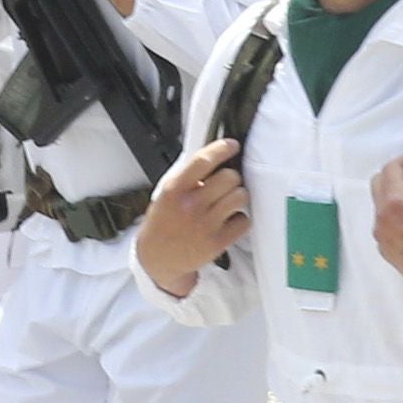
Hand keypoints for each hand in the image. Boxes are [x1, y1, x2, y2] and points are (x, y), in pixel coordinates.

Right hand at [138, 136, 249, 298]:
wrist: (157, 258)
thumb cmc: (164, 222)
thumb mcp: (166, 193)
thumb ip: (188, 176)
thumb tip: (215, 155)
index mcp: (175, 189)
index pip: (203, 160)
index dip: (222, 148)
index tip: (232, 145)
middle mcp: (191, 205)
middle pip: (230, 177)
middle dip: (231, 178)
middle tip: (226, 185)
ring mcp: (205, 225)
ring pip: (241, 196)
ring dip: (238, 197)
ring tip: (227, 202)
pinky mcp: (217, 242)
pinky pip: (244, 221)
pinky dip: (240, 220)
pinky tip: (228, 221)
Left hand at [372, 150, 402, 322]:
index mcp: (396, 204)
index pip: (390, 169)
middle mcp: (382, 219)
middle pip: (377, 183)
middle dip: (394, 176)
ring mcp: (380, 236)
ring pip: (378, 204)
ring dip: (392, 196)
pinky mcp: (384, 250)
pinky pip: (381, 224)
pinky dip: (392, 215)